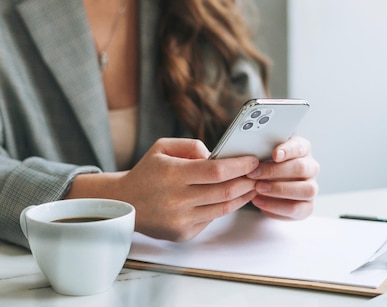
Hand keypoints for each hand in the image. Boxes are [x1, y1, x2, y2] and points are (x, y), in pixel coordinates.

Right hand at [67, 138, 258, 241]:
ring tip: (253, 185)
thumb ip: (192, 146)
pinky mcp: (183, 233)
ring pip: (223, 208)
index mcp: (172, 175)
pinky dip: (225, 207)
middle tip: (260, 173)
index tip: (253, 160)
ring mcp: (181, 220)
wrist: (125, 203)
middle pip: (224, 191)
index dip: (239, 166)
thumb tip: (219, 156)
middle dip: (247, 181)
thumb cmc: (147, 172)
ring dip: (243, 196)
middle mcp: (177, 199)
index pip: (216, 171)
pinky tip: (233, 197)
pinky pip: (212, 218)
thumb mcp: (163, 148)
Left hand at [247, 136, 318, 219]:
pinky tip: (260, 201)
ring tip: (258, 189)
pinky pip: (296, 209)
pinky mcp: (307, 207)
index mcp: (303, 150)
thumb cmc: (268, 166)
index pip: (300, 147)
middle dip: (275, 172)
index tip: (274, 155)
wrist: (269, 185)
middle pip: (301, 168)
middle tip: (254, 175)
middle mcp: (311, 168)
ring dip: (279, 190)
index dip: (288, 151)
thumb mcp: (265, 154)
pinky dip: (276, 207)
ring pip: (305, 190)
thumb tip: (252, 156)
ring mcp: (311, 188)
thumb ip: (263, 151)